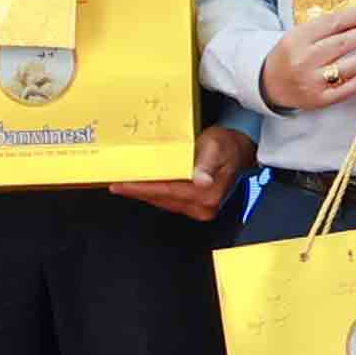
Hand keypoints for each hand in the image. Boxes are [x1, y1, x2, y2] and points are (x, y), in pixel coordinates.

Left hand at [112, 122, 253, 222]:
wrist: (239, 151)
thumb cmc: (226, 145)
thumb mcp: (216, 146)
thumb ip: (206, 162)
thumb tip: (201, 179)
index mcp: (207, 193)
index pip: (167, 191)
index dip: (142, 188)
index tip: (123, 184)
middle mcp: (204, 206)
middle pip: (162, 200)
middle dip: (138, 192)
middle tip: (115, 185)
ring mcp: (201, 209)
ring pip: (164, 202)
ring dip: (144, 194)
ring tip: (124, 186)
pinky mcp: (197, 207)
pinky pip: (169, 201)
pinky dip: (154, 194)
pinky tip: (143, 188)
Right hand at [263, 0, 355, 114]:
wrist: (270, 84)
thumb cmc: (290, 55)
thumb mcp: (299, 35)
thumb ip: (325, 27)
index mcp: (298, 38)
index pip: (334, 22)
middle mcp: (304, 59)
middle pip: (344, 43)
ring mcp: (312, 81)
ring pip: (350, 66)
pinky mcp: (320, 99)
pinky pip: (348, 87)